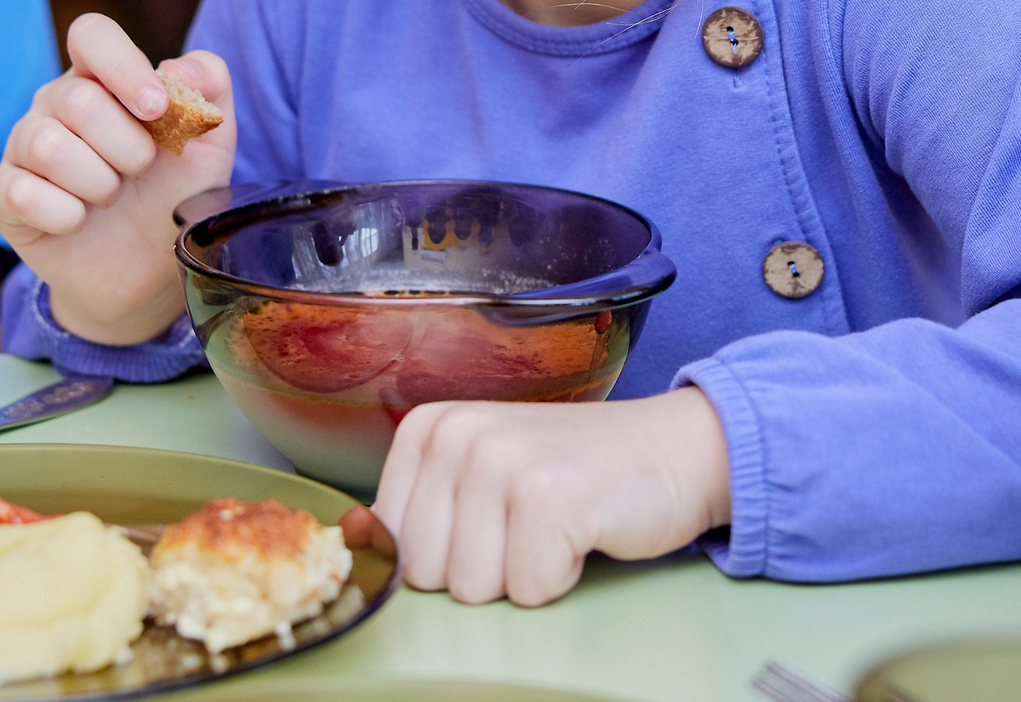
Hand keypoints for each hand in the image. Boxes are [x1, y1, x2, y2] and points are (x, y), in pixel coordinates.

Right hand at [0, 14, 235, 344]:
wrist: (150, 269)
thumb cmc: (176, 191)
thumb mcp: (210, 138)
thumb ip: (210, 84)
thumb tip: (177, 69)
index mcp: (102, 78)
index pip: (91, 34)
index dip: (124, 66)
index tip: (157, 109)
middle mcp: (55, 103)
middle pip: (77, 99)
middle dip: (127, 147)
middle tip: (140, 172)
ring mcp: (24, 147)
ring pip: (47, 144)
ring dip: (97, 182)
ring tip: (110, 196)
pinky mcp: (5, 196)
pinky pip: (23, 194)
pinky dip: (65, 215)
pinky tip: (79, 222)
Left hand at [372, 388, 731, 605]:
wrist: (670, 451)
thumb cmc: (574, 474)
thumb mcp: (480, 478)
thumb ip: (418, 507)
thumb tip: (349, 534)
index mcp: (429, 429)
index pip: (391, 546)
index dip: (447, 554)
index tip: (492, 520)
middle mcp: (457, 435)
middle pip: (427, 576)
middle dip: (484, 570)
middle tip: (529, 524)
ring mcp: (501, 462)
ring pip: (473, 589)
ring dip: (524, 574)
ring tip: (554, 526)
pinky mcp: (549, 497)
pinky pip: (528, 591)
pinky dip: (561, 578)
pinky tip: (581, 532)